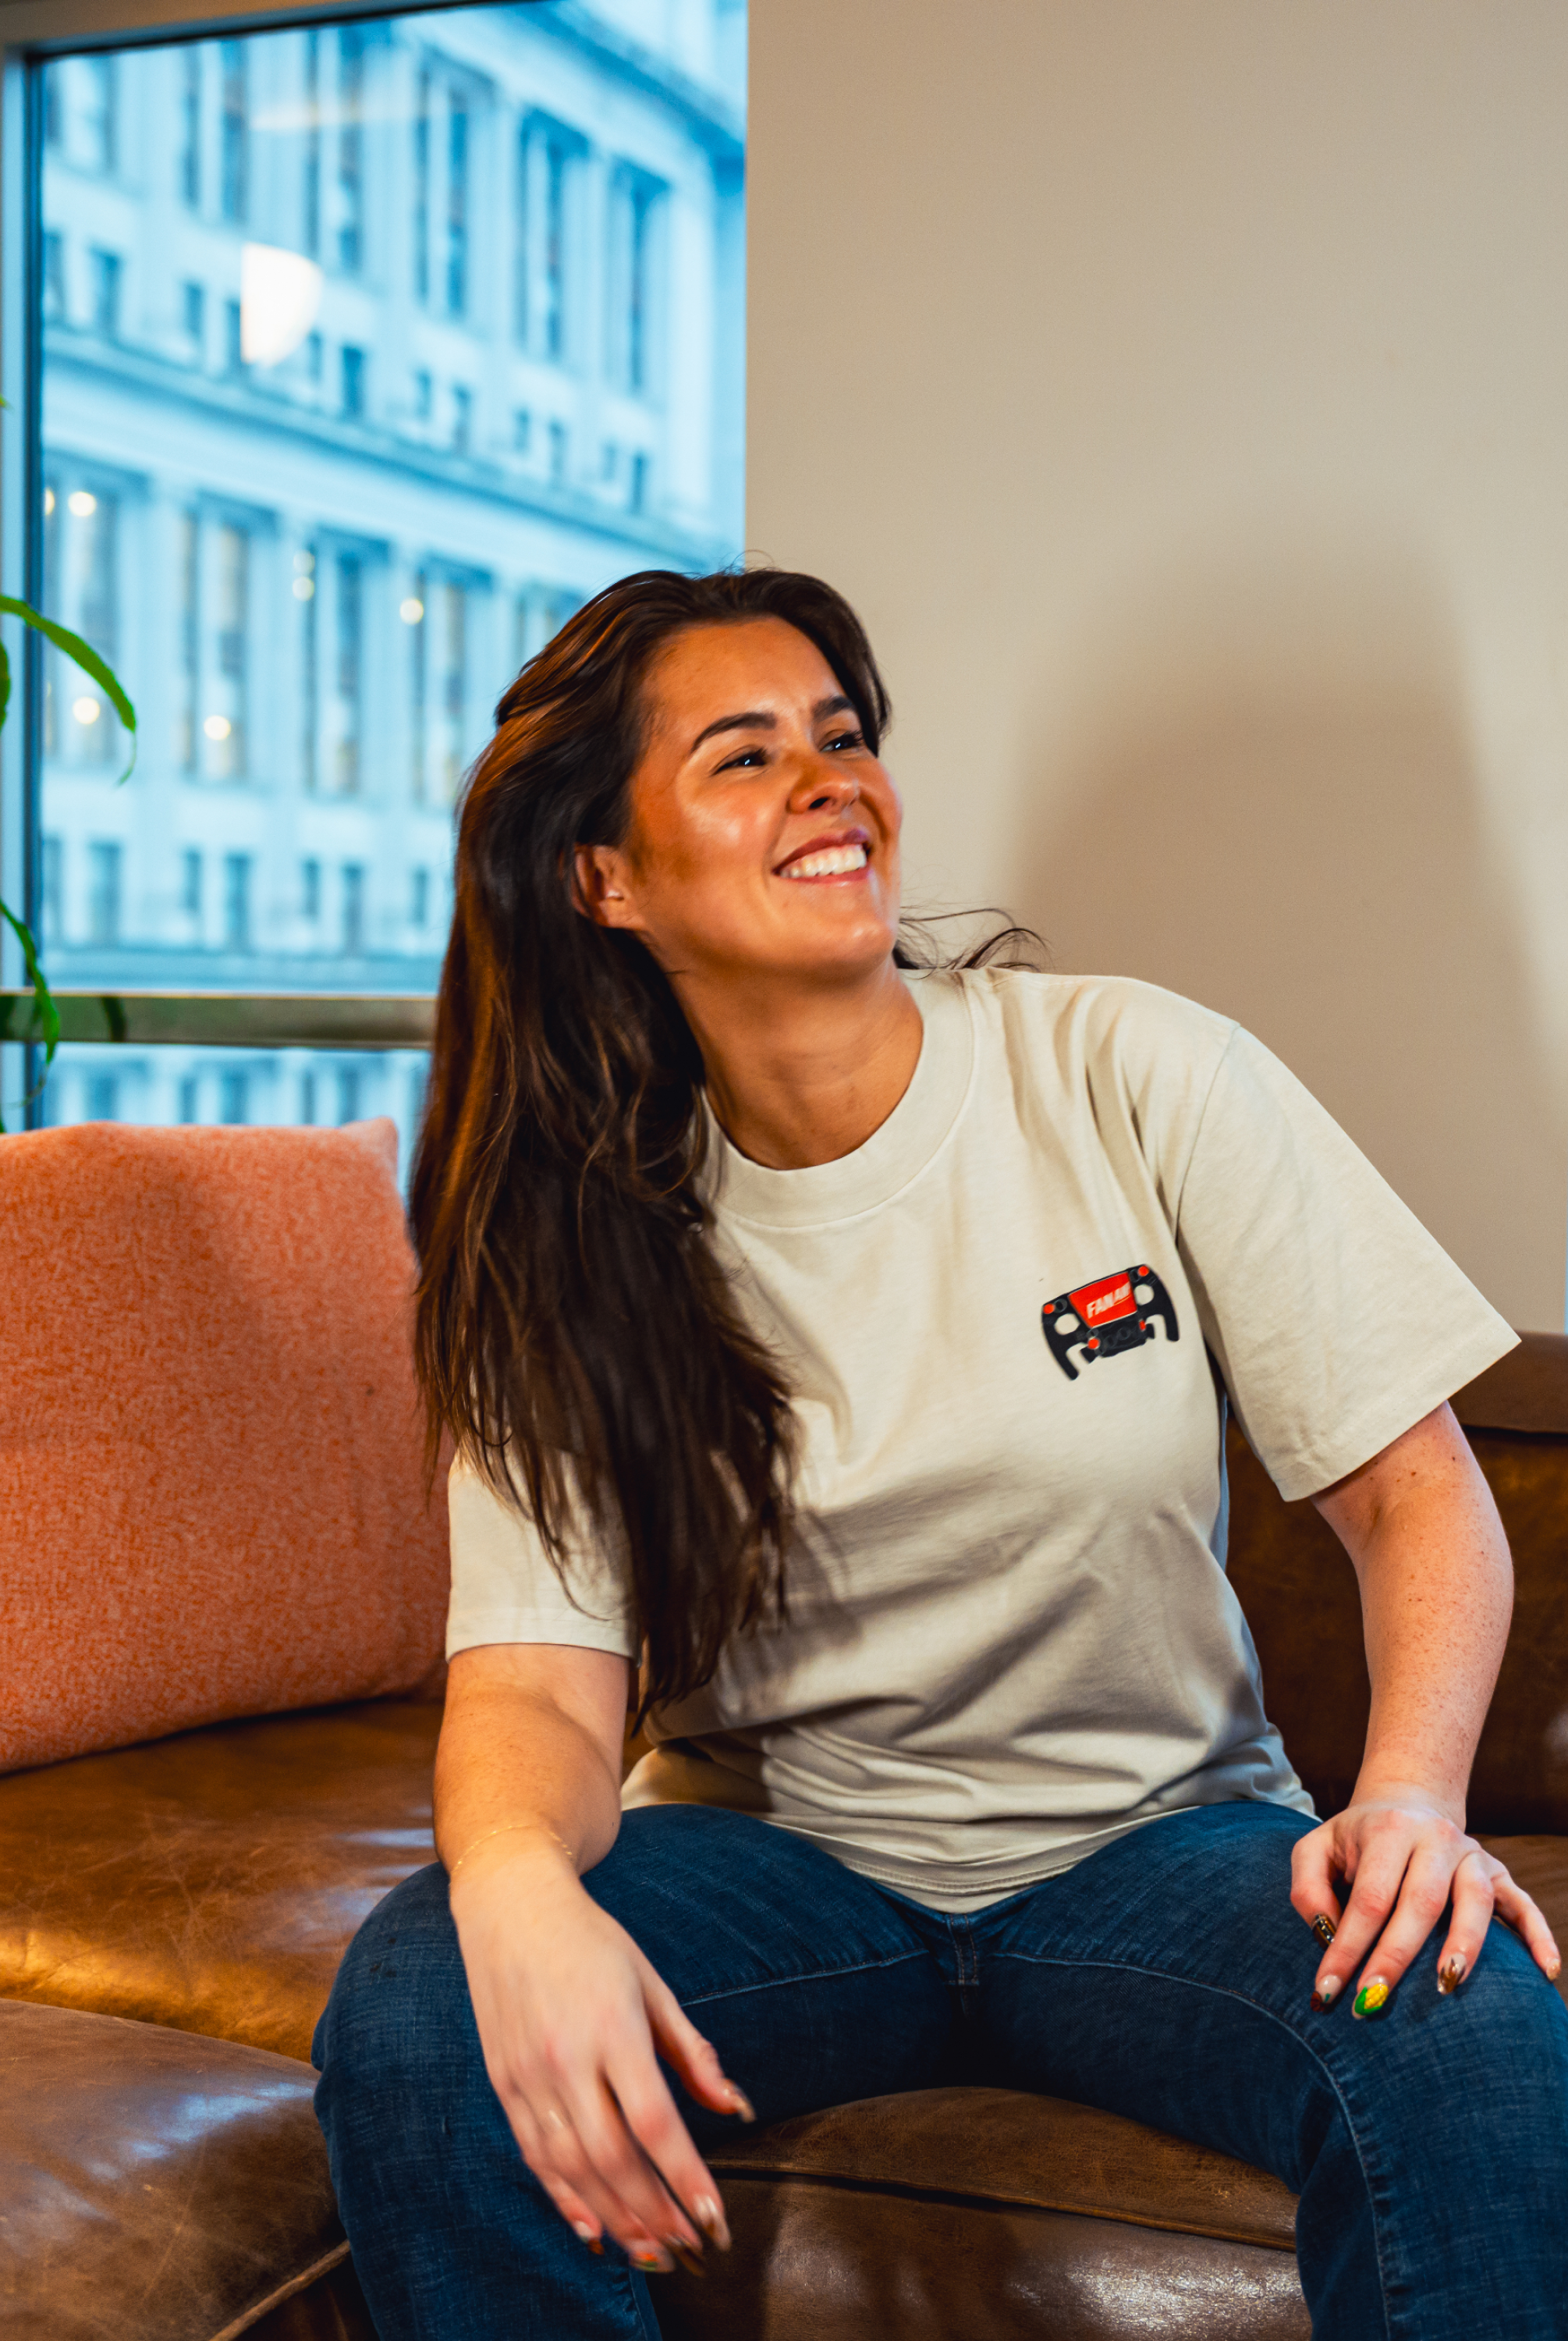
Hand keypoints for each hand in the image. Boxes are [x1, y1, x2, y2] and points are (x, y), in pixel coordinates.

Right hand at [449, 1836, 750, 2271]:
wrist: (511, 1906)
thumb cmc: (590, 1940)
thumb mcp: (651, 1981)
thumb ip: (691, 2050)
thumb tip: (734, 2104)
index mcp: (612, 2025)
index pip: (654, 2121)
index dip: (685, 2177)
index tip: (714, 2217)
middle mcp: (566, 2057)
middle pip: (613, 2156)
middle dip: (654, 2212)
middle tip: (689, 2248)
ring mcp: (528, 2075)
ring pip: (572, 2167)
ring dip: (615, 2216)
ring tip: (651, 2252)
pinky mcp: (504, 2084)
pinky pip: (536, 2155)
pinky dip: (565, 2199)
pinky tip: (593, 2228)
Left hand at [1291, 1783, 1561, 2015]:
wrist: (1406, 1803)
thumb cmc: (1355, 1841)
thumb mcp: (1316, 1849)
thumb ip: (1307, 1888)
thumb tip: (1326, 1935)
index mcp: (1389, 1831)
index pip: (1369, 1898)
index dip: (1348, 1947)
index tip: (1327, 1992)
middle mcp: (1435, 1839)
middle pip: (1421, 1902)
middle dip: (1396, 1957)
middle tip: (1373, 2003)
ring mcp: (1472, 1856)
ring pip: (1476, 1901)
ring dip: (1464, 1945)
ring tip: (1445, 1986)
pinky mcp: (1500, 1873)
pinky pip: (1524, 1905)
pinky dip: (1538, 1936)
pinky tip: (1545, 1971)